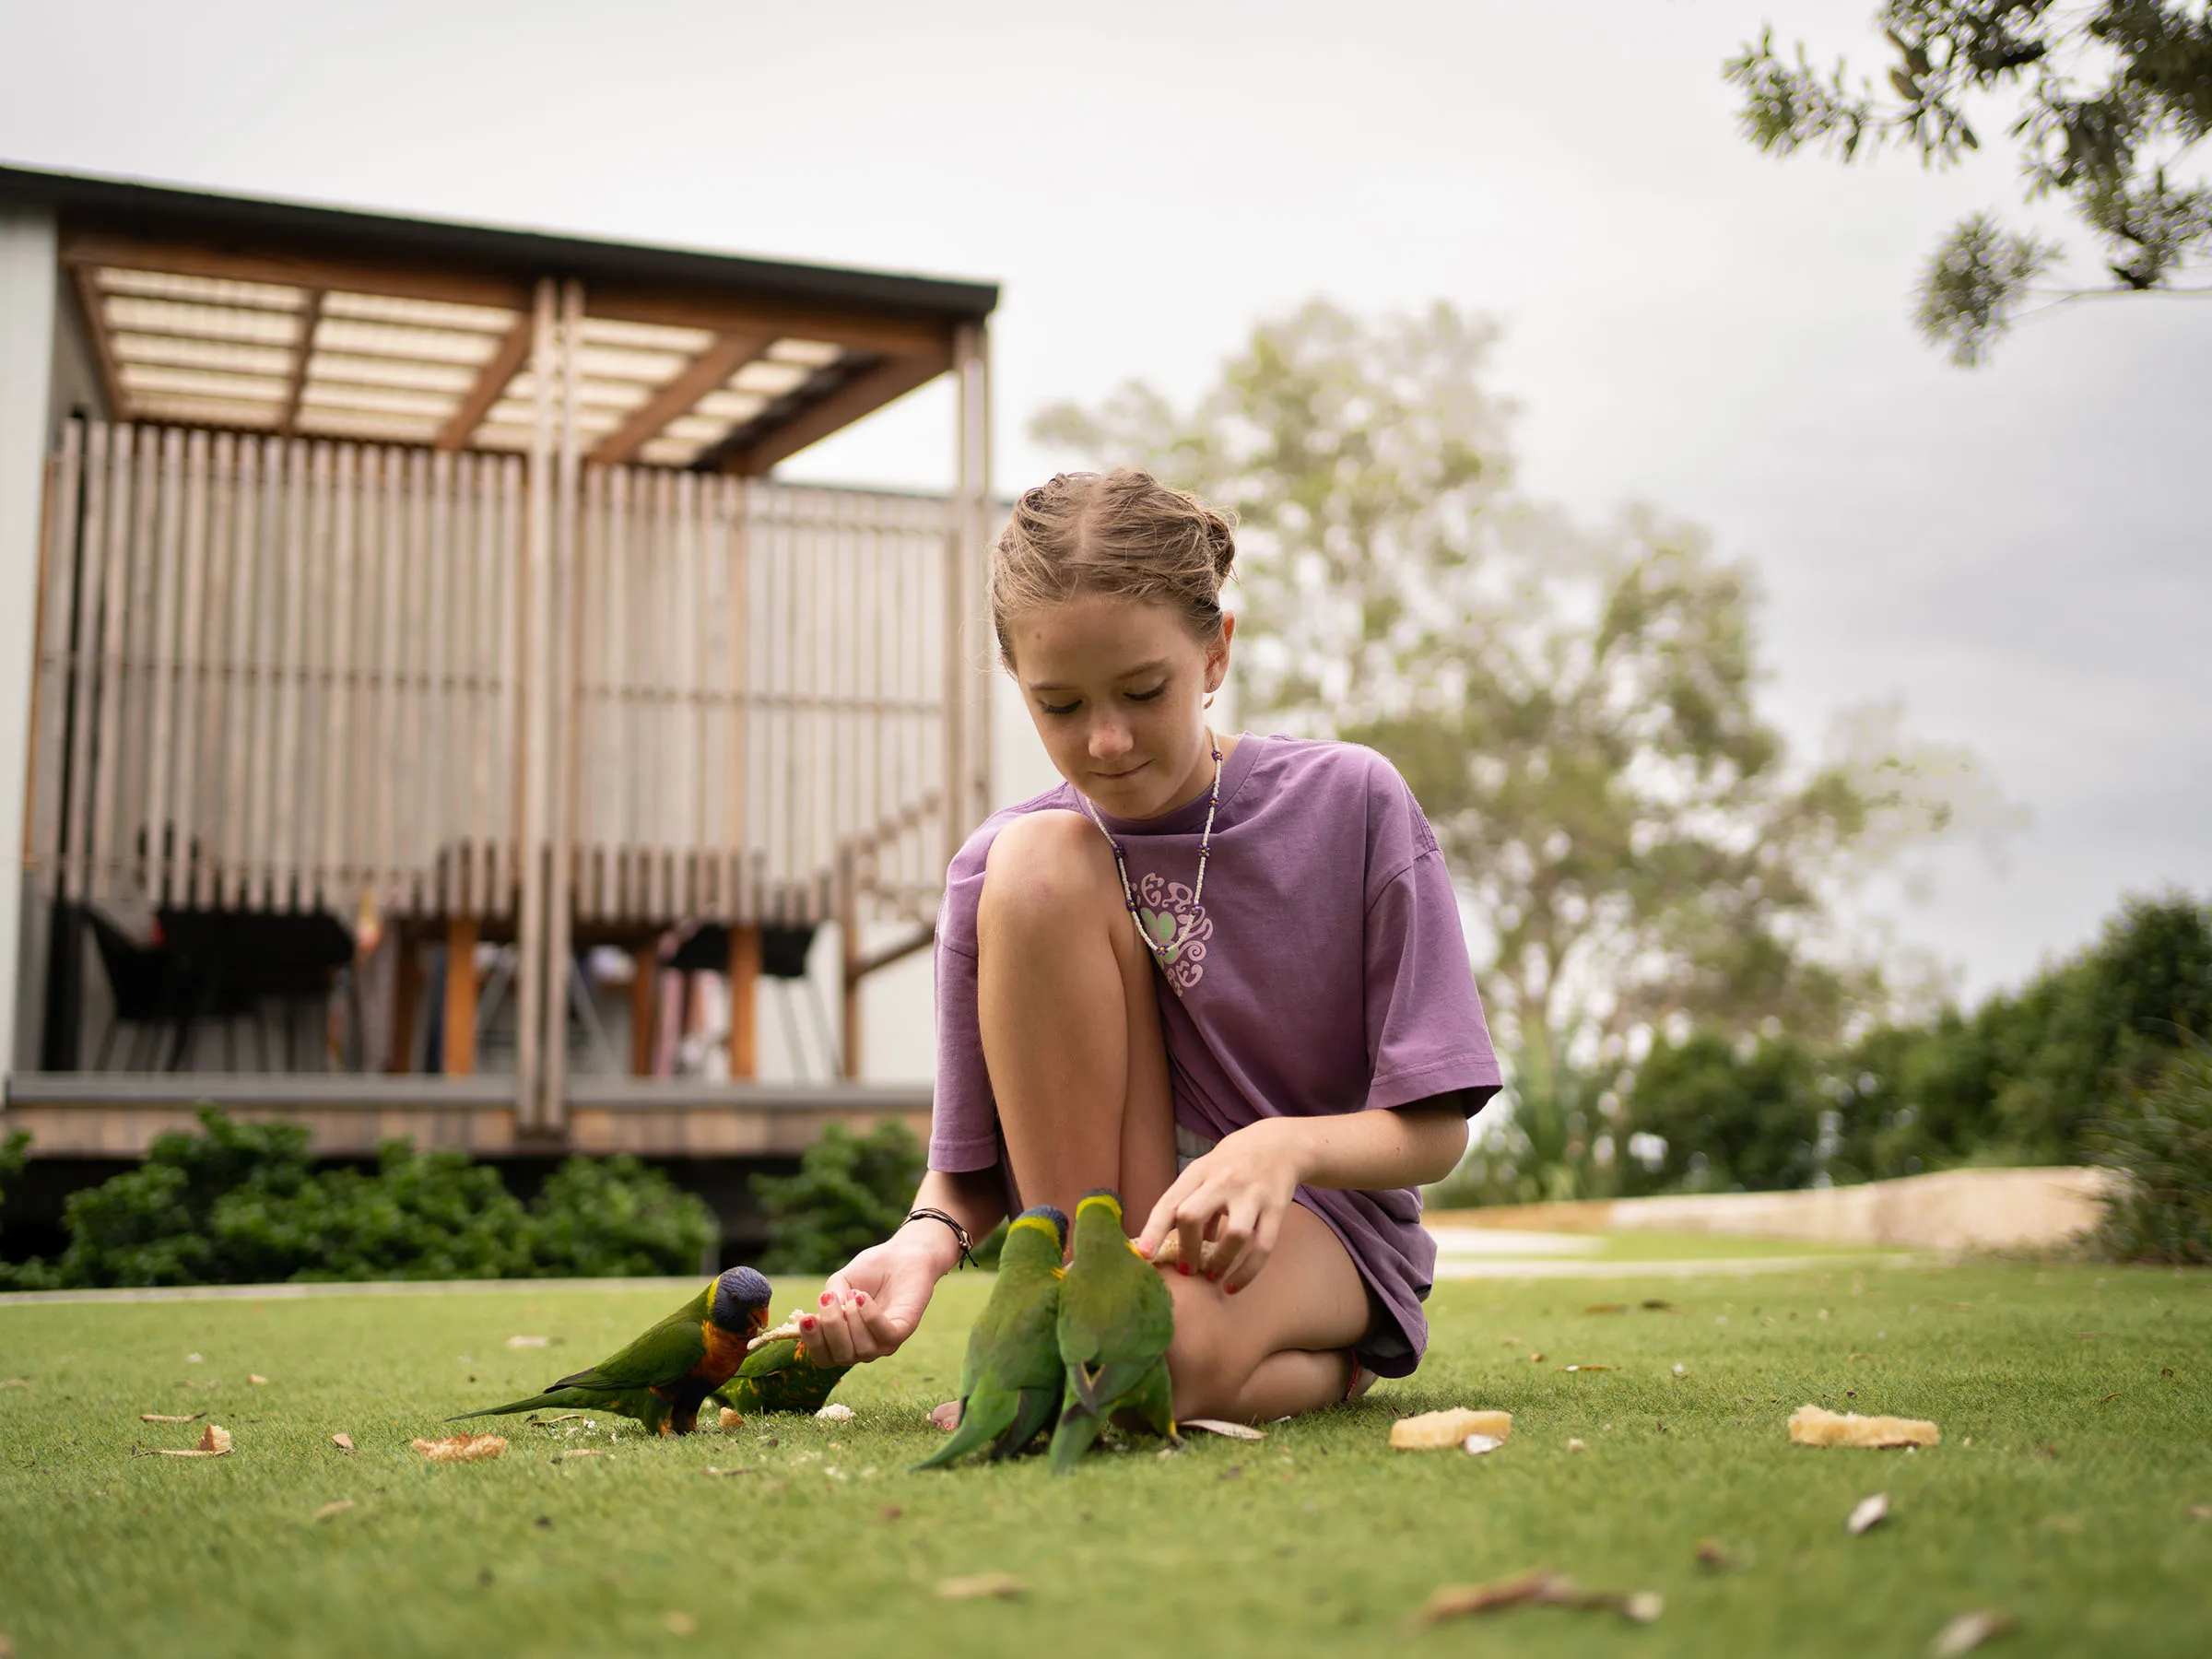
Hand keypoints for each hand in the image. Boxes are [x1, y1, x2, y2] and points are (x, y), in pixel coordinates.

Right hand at [797, 1226, 957, 1365]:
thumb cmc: (870, 1270)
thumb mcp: (840, 1282)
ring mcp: (884, 1342)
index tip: (806, 1318)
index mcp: (844, 1340)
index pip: (824, 1358)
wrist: (902, 1255)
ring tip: (854, 1294)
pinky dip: (870, 1317)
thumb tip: (820, 1317)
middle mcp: (863, 1347)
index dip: (812, 1344)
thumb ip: (829, 1301)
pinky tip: (862, 1297)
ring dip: (852, 1319)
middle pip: (841, 1357)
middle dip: (832, 1328)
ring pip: (862, 1349)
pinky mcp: (903, 1330)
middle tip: (829, 1299)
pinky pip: (884, 1335)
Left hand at [1135, 1118, 1305, 1293]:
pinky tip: (1233, 1285)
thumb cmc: (1233, 1164)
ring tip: (1212, 1276)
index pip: (1170, 1202)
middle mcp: (1224, 1180)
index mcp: (1200, 1171)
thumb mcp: (1206, 1174)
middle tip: (1186, 1268)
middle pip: (1193, 1215)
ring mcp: (1252, 1194)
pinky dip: (1246, 1272)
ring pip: (1234, 1234)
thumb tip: (1176, 1246)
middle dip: (1186, 1248)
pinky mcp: (1276, 1208)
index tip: (1142, 1255)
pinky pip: (1262, 1247)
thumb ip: (1192, 1205)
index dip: (1154, 1230)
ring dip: (1219, 1261)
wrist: (1280, 1144)